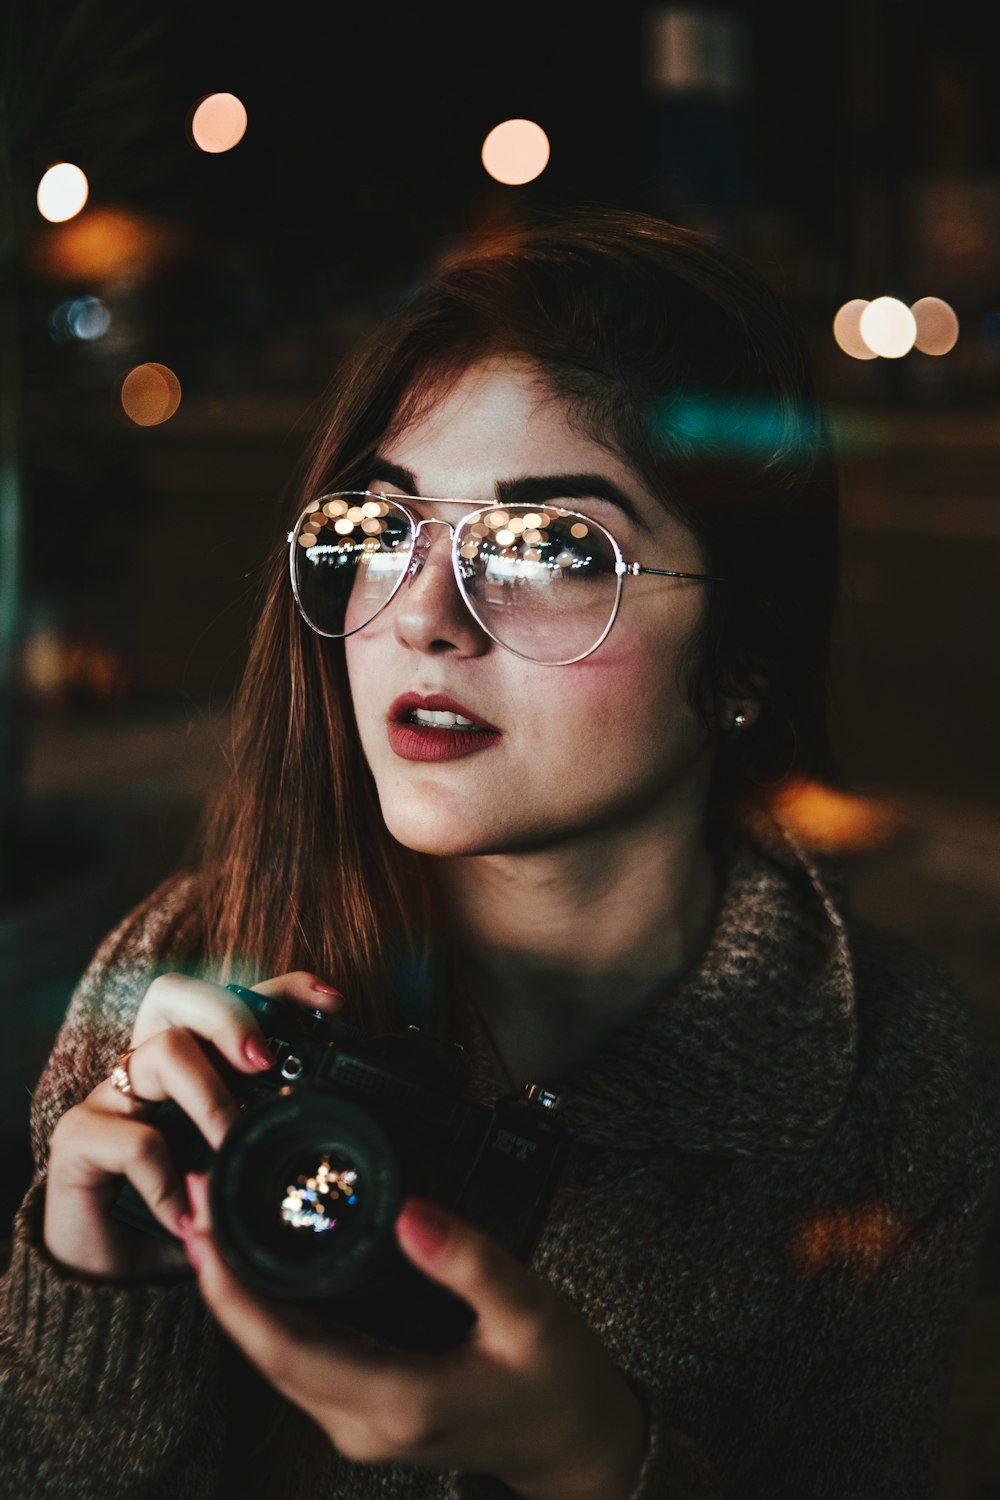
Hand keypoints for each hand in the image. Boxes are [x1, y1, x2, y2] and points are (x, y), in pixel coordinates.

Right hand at [42, 971, 342, 1280]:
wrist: (114, 1286)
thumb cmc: (183, 1215)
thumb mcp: (238, 1175)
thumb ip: (271, 1145)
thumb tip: (331, 1128)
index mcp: (190, 1064)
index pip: (230, 1000)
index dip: (281, 989)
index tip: (330, 1002)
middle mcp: (146, 1068)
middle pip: (177, 995)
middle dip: (229, 1016)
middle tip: (264, 1062)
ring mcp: (109, 1099)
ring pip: (163, 1053)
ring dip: (209, 1097)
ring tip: (230, 1143)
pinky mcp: (78, 1141)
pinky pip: (131, 1139)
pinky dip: (166, 1180)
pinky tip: (185, 1218)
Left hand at [181, 1175, 648, 1499]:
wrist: (575, 1444)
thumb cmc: (560, 1380)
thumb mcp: (532, 1310)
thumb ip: (471, 1261)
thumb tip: (407, 1210)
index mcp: (402, 1400)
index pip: (287, 1346)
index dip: (233, 1289)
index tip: (205, 1227)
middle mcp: (364, 1423)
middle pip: (263, 1352)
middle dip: (220, 1277)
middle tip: (196, 1199)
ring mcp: (358, 1425)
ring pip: (273, 1359)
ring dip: (237, 1293)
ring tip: (215, 1218)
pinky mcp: (362, 1412)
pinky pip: (296, 1360)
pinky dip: (267, 1310)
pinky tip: (259, 1263)